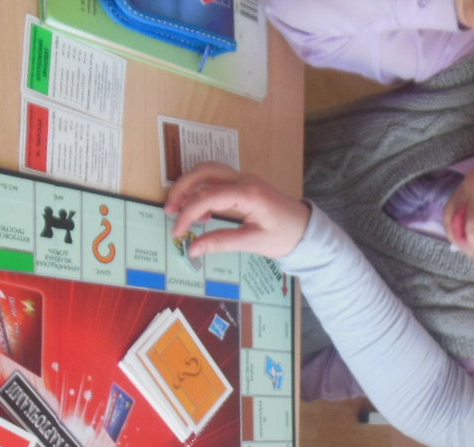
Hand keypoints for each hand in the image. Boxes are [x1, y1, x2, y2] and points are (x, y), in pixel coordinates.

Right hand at [164, 162, 310, 259]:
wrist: (304, 228)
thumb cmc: (284, 236)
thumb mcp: (253, 243)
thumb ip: (221, 243)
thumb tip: (193, 249)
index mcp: (249, 194)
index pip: (208, 196)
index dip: (188, 213)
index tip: (178, 232)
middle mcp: (244, 180)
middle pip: (203, 172)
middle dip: (182, 189)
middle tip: (169, 210)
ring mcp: (243, 178)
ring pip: (208, 170)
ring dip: (189, 186)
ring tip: (180, 210)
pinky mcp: (243, 183)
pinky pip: (216, 178)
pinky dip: (202, 189)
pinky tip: (202, 214)